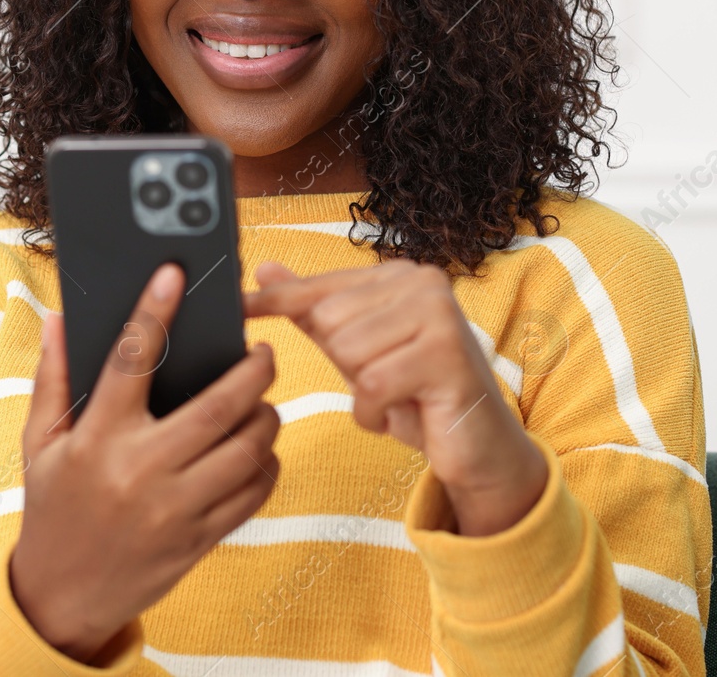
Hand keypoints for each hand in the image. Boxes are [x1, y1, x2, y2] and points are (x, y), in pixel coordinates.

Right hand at [10, 264, 279, 661]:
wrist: (62, 596)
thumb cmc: (52, 509)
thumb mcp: (39, 444)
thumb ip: (51, 380)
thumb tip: (57, 319)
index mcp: (97, 438)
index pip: (130, 360)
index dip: (154, 312)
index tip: (174, 275)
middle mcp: (139, 470)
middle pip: (217, 406)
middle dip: (254, 372)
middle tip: (263, 355)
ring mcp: (174, 509)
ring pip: (247, 449)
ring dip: (267, 418)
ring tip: (262, 404)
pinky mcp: (200, 539)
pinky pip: (253, 493)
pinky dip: (267, 465)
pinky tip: (258, 450)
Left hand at [244, 259, 545, 536]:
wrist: (476, 446)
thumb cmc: (417, 394)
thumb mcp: (358, 350)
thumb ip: (314, 309)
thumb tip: (264, 270)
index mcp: (401, 274)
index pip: (323, 285)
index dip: (278, 301)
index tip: (239, 306)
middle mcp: (425, 283)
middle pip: (331, 320)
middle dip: (345, 364)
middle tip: (384, 379)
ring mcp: (440, 315)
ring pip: (349, 351)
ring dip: (361, 391)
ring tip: (395, 395)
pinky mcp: (446, 356)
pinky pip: (371, 385)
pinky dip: (372, 412)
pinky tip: (398, 413)